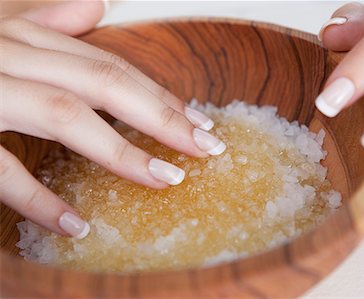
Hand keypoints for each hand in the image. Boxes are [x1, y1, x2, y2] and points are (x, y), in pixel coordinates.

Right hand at [0, 1, 224, 237]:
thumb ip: (41, 18)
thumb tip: (95, 6)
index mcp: (22, 34)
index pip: (110, 66)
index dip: (159, 96)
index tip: (199, 124)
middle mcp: (7, 53)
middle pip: (102, 82)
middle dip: (161, 117)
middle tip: (207, 148)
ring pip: (61, 114)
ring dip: (119, 152)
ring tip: (165, 181)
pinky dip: (34, 197)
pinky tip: (73, 224)